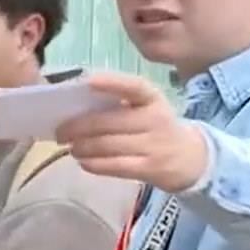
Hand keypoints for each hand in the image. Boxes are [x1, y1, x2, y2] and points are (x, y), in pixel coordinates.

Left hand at [55, 71, 208, 193]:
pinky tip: (83, 161)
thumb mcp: (145, 109)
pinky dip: (93, 164)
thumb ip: (117, 105)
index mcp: (152, 98)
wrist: (189, 158)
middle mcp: (155, 119)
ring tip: (70, 147)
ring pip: (107, 145)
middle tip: (60, 132)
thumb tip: (72, 108)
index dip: (112, 83)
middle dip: (78, 127)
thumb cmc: (155, 127)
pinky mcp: (149, 168)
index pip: (134, 87)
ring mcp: (154, 145)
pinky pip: (114, 166)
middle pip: (109, 122)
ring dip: (82, 147)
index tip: (88, 81)